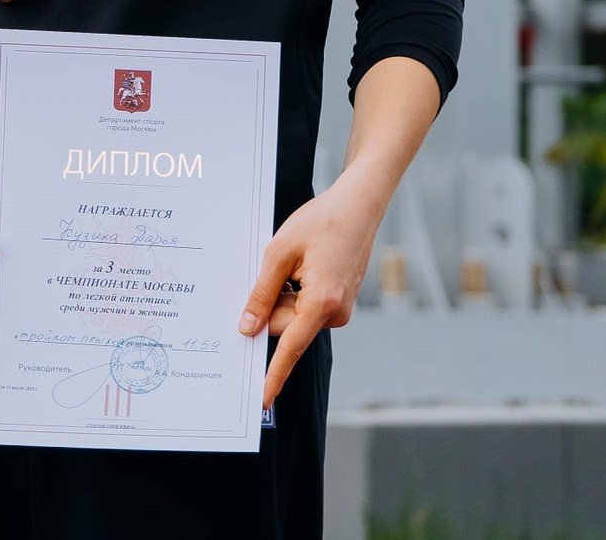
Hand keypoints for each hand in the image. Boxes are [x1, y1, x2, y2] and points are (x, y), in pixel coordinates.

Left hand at [237, 174, 380, 406]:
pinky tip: (300, 265)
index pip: (289, 348)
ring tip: (292, 260)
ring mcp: (339, 310)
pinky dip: (293, 291)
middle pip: (284, 325)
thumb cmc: (321, 222)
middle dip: (268, 305)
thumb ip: (261, 293)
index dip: (272, 374)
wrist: (359, 206)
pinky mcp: (338, 302)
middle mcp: (335, 314)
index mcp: (321, 303)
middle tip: (273, 268)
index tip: (260, 399)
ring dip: (282, 294)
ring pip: (293, 315)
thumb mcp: (279, 252)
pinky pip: (304, 306)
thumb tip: (247, 327)